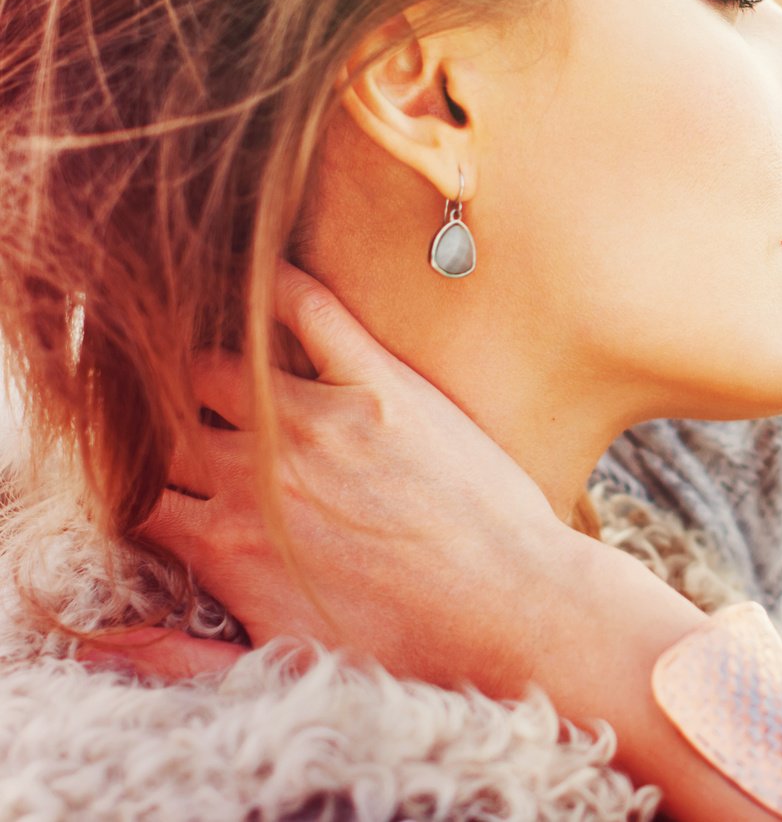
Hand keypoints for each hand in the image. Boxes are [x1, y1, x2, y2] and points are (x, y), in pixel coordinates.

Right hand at [92, 257, 592, 697]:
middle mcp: (257, 474)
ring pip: (215, 365)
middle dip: (158, 423)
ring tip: (220, 365)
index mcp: (226, 543)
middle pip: (163, 426)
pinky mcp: (379, 383)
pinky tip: (261, 278)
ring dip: (206, 364)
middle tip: (180, 416)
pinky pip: (309, 310)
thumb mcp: (281, 663)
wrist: (510, 608)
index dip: (137, 486)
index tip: (160, 482)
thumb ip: (184, 656)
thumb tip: (112, 642)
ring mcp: (316, 421)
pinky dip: (276, 286)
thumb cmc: (407, 645)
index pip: (135, 494)